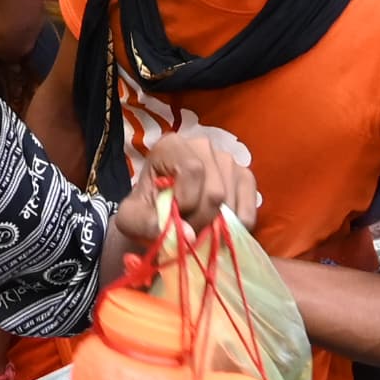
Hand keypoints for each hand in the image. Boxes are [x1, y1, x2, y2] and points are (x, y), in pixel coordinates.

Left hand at [125, 121, 259, 240]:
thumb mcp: (131, 219)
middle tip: (187, 231)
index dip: (186, 201)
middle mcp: (203, 146)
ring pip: (231, 202)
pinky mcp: (245, 178)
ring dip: (216, 226)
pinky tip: (220, 229)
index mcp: (172, 146)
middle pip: (215, 190)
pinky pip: (249, 209)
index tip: (175, 216)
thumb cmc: (146, 213)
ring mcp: (228, 160)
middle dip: (201, 221)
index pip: (192, 169)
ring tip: (199, 227)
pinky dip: (236, 228)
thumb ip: (145, 223)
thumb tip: (188, 234)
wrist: (161, 219)